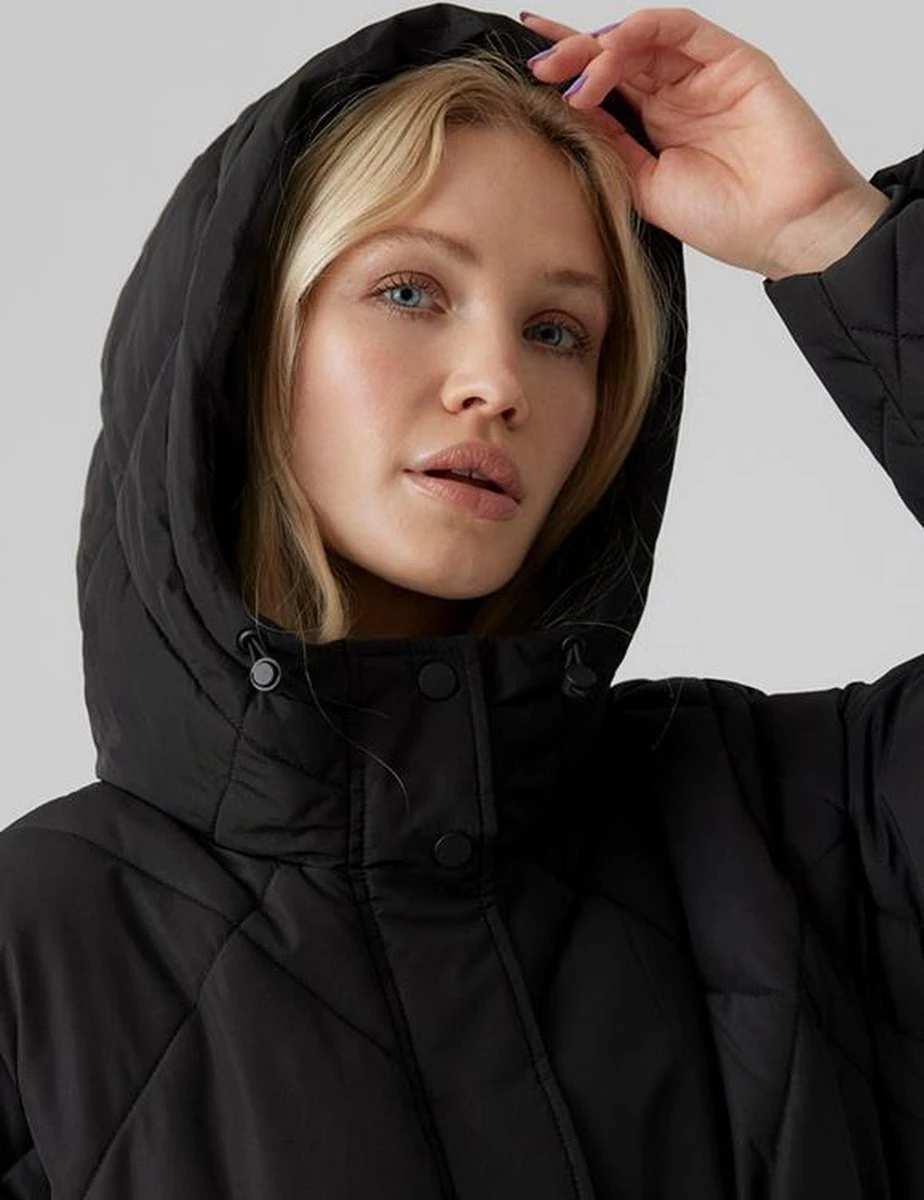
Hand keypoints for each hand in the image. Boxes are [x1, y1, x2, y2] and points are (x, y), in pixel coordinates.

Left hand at [520, 7, 889, 277]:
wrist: (784, 230)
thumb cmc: (725, 220)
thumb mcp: (644, 187)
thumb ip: (609, 147)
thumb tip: (564, 117)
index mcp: (655, 127)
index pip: (603, 87)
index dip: (566, 73)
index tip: (527, 68)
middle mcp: (677, 95)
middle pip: (614, 56)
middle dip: (570, 56)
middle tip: (538, 68)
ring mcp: (704, 74)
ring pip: (641, 38)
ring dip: (598, 49)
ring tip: (567, 72)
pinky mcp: (733, 59)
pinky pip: (680, 28)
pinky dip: (638, 34)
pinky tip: (609, 55)